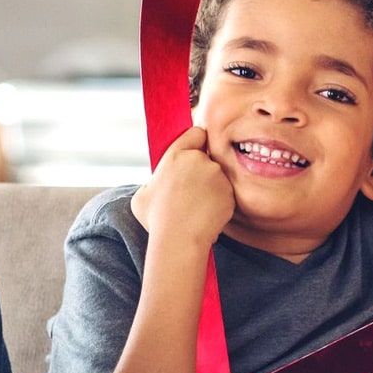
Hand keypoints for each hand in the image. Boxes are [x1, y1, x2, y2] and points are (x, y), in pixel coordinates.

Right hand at [130, 126, 234, 248]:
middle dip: (203, 169)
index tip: (195, 153)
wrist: (179, 239)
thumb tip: (159, 182)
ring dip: (211, 187)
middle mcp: (199, 160)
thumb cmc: (156, 219)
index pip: (196, 133)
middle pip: (207, 157)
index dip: (196, 142)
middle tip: (191, 191)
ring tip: (196, 207)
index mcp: (175, 156)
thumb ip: (155, 180)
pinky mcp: (230, 191)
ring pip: (217, 176)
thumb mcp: (143, 194)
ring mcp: (217, 175)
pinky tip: (206, 214)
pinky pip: (226, 193)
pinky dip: (220, 201)